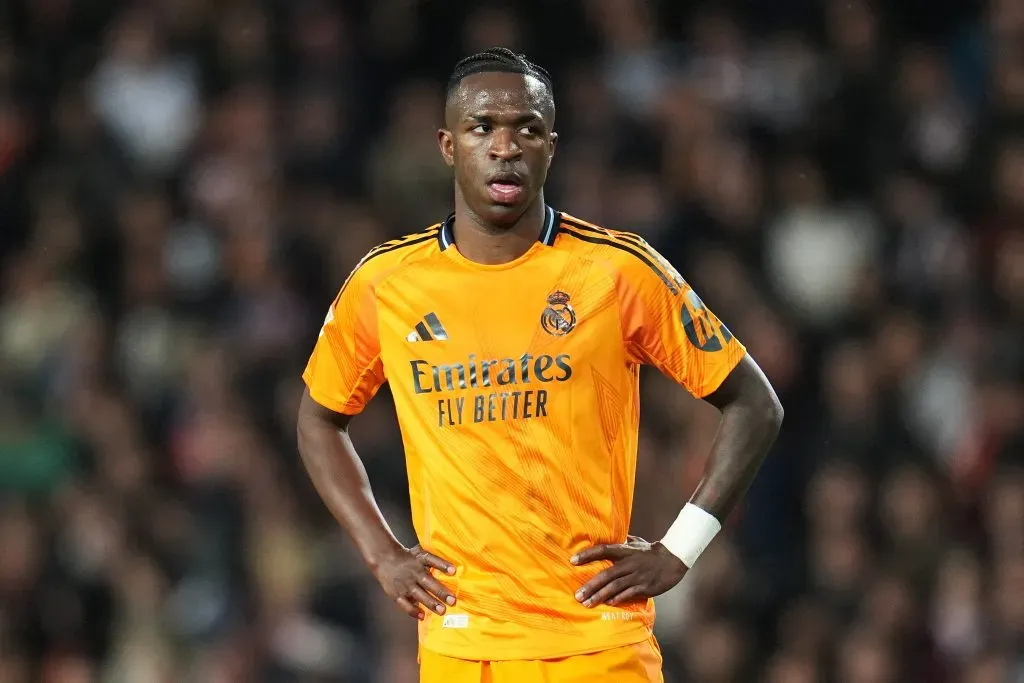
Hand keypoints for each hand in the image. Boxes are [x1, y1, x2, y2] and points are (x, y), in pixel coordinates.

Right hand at [373, 544, 456, 619]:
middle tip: (452, 600)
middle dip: (440, 591)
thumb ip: (434, 560)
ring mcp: (405, 584)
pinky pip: (405, 604)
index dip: (443, 566)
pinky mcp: (396, 593)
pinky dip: (413, 611)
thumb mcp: (420, 553)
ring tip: (442, 610)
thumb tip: (454, 568)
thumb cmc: (408, 557)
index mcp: (420, 560)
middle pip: (428, 582)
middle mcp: (413, 573)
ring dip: (430, 603)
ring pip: (419, 595)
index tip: (454, 571)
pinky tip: (422, 616)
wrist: (384, 559)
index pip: (433, 561)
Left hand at [571, 535, 686, 607]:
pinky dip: (617, 599)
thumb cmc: (651, 551)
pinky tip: (608, 603)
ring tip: (587, 603)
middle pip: (606, 574)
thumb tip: (609, 535)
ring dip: (600, 595)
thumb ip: (622, 541)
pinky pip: (628, 594)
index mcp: (625, 551)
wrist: (673, 560)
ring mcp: (637, 576)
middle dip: (590, 585)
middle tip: (577, 595)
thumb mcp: (636, 542)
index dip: (587, 554)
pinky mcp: (645, 587)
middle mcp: (629, 563)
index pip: (603, 550)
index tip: (572, 561)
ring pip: (615, 586)